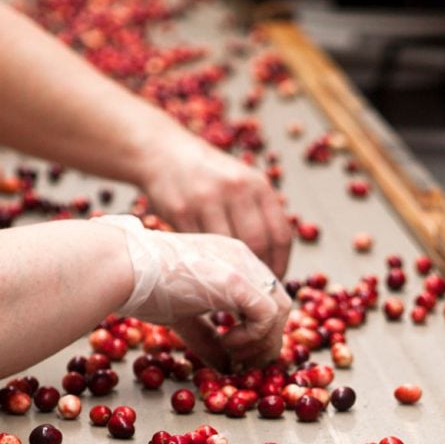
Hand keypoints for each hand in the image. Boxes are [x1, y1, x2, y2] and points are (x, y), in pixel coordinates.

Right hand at [97, 216, 290, 367]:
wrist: (121, 266)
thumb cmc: (141, 286)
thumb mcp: (184, 316)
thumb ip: (209, 339)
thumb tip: (228, 369)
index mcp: (231, 260)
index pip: (265, 296)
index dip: (259, 330)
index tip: (238, 353)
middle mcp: (242, 257)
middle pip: (280, 303)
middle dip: (267, 340)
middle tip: (244, 363)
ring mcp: (241, 265)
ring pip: (281, 310)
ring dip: (261, 342)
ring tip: (231, 353)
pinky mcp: (236, 280)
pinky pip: (268, 314)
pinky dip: (254, 337)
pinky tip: (226, 342)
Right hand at [136, 134, 292, 277]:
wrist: (163, 152)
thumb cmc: (209, 176)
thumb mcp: (242, 183)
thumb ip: (259, 213)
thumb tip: (275, 260)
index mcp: (258, 185)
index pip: (281, 235)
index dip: (281, 264)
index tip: (274, 283)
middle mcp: (236, 189)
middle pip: (257, 245)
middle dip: (257, 274)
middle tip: (253, 291)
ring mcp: (207, 199)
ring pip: (226, 249)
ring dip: (230, 272)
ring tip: (231, 284)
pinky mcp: (181, 210)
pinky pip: (198, 246)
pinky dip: (204, 262)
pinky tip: (206, 269)